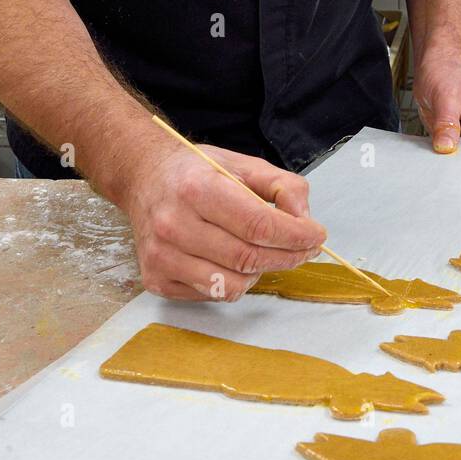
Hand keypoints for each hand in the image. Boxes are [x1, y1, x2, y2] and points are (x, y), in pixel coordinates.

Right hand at [123, 143, 326, 301]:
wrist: (144, 178)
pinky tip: (229, 259)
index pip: (257, 225)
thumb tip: (304, 220)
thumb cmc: (196, 172)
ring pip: (232, 285)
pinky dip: (232, 281)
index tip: (316, 235)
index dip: (295, 235)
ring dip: (259, 271)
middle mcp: (173, 224)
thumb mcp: (244, 164)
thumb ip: (283, 187)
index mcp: (197, 188)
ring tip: (261, 251)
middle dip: (288, 256)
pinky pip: (212, 295)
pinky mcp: (156, 279)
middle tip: (304, 247)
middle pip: (248, 258)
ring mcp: (161, 256)